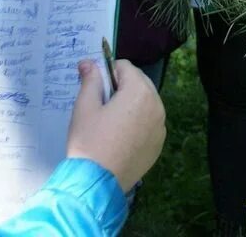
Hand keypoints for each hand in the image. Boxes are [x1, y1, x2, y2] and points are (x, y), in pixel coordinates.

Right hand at [66, 59, 165, 191]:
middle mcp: (157, 105)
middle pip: (139, 82)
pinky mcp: (159, 143)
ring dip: (131, 103)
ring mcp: (160, 126)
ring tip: (110, 121)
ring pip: (146, 102)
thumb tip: (88, 62)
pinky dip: (138, 121)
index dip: (108, 73)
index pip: (125, 67)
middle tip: (101, 104)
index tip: (95, 88)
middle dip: (122, 86)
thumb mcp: (85, 107)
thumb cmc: (89, 141)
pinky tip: (120, 136)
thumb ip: (90, 81)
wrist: (97, 183)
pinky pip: (150, 122)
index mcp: (140, 92)